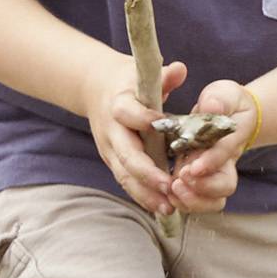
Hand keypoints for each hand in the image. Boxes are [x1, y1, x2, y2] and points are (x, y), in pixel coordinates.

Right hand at [88, 53, 181, 215]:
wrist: (96, 89)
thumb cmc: (129, 81)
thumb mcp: (142, 73)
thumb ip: (163, 75)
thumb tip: (180, 69)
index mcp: (119, 105)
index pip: (128, 113)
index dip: (144, 119)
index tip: (163, 126)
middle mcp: (111, 131)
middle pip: (126, 155)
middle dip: (147, 172)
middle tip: (169, 186)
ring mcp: (110, 150)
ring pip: (125, 175)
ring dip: (146, 193)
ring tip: (168, 207)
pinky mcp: (114, 162)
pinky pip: (127, 182)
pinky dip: (143, 196)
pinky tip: (162, 208)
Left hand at [165, 78, 259, 212]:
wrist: (231, 113)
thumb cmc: (225, 102)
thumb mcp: (224, 94)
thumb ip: (218, 100)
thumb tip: (210, 106)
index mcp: (232, 138)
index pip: (224, 152)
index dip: (210, 162)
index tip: (193, 168)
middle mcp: (226, 162)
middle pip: (224, 186)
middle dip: (202, 188)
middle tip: (179, 181)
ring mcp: (215, 175)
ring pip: (213, 200)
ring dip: (192, 200)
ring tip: (172, 190)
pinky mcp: (200, 182)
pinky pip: (198, 201)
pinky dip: (184, 202)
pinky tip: (168, 194)